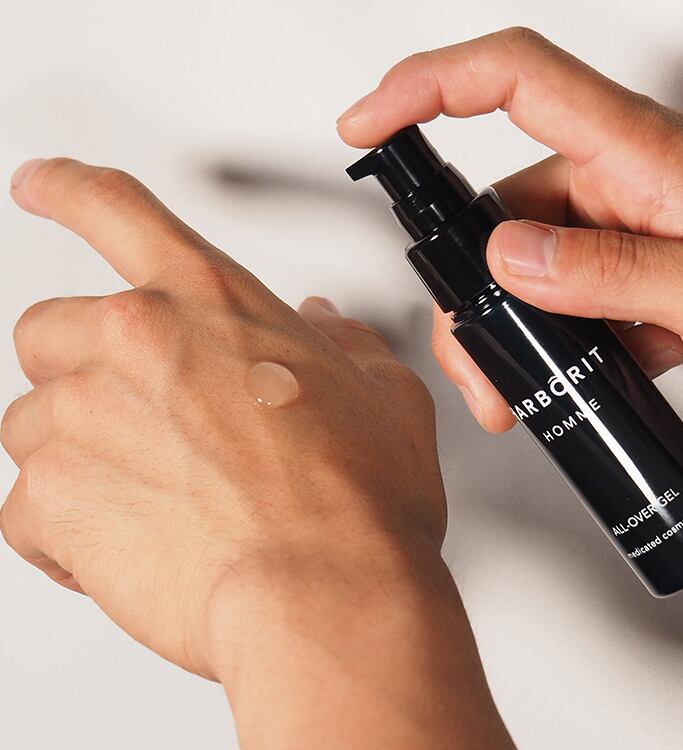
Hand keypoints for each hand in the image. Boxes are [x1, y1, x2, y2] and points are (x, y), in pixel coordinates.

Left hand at [0, 159, 511, 747]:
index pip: (116, 207)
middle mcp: (135, 343)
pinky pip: (25, 508)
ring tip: (154, 493)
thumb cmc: (357, 501)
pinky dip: (62, 529)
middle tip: (138, 413)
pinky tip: (124, 542)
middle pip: (51, 330)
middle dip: (81, 367)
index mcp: (209, 300)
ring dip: (79, 451)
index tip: (42, 184)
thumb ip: (344, 347)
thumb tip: (324, 328)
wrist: (325, 593)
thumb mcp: (383, 395)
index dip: (69, 188)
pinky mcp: (56, 501)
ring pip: (32, 420)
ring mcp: (84, 419)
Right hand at [338, 27, 682, 431]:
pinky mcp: (625, 278)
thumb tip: (512, 258)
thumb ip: (617, 271)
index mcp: (642, 154)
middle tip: (478, 363)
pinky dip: (544, 344)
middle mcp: (621, 184)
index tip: (367, 123)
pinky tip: (560, 379)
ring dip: (505, 332)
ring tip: (514, 389)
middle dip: (469, 291)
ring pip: (520, 267)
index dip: (429, 87)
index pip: (515, 82)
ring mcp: (620, 234)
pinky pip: (556, 298)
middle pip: (499, 209)